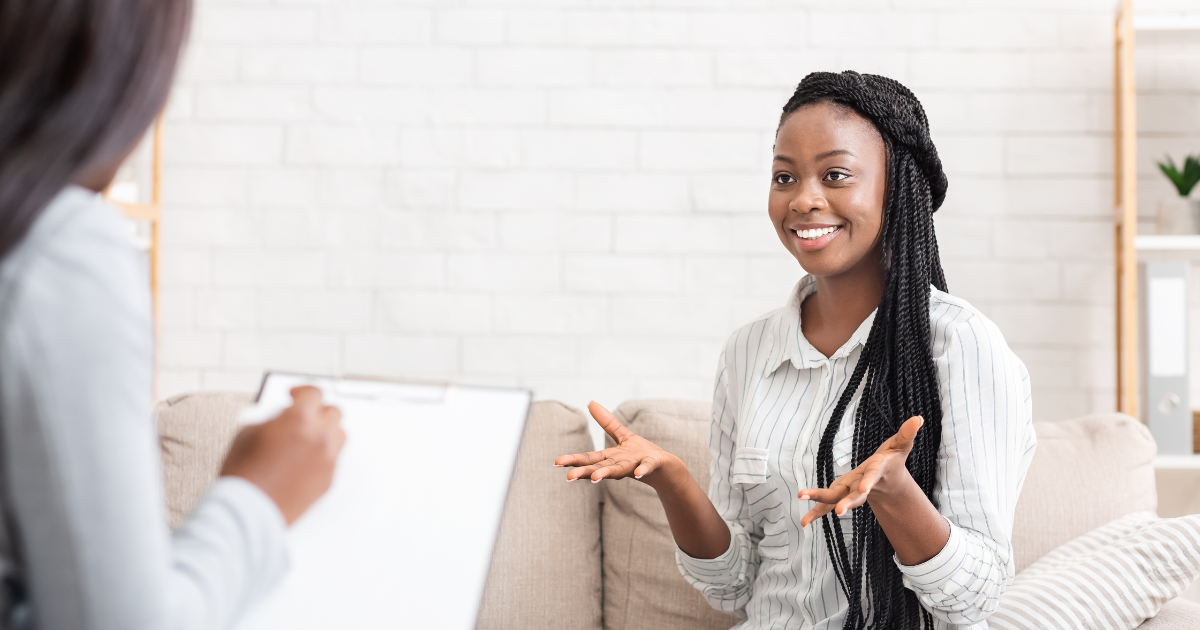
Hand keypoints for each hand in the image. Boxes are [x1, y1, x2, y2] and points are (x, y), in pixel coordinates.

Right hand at [220, 386, 345, 524]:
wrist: (248, 510)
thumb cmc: (244, 474)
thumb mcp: (249, 432)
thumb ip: (273, 418)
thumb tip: (284, 416)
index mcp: (299, 419)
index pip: (314, 393)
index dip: (302, 391)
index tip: (294, 395)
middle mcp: (320, 437)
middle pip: (332, 412)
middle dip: (316, 410)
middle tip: (302, 416)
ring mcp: (328, 459)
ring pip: (339, 434)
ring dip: (325, 431)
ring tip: (306, 437)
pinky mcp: (329, 479)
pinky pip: (333, 458)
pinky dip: (323, 454)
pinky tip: (305, 459)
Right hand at [553, 402, 682, 487]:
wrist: (666, 468)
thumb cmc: (641, 454)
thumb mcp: (623, 435)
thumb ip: (607, 422)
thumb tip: (590, 402)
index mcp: (610, 457)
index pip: (589, 458)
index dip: (573, 460)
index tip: (557, 463)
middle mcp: (620, 464)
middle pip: (599, 467)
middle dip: (584, 472)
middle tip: (568, 477)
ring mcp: (635, 465)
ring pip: (618, 470)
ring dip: (606, 474)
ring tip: (594, 478)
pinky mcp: (651, 465)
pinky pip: (646, 468)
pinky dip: (642, 470)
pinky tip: (638, 474)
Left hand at [798, 415, 922, 527]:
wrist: (887, 481)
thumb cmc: (892, 460)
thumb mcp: (900, 444)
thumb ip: (907, 433)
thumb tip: (918, 418)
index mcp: (875, 472)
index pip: (872, 476)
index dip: (868, 481)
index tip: (865, 489)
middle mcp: (861, 485)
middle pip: (853, 496)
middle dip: (846, 503)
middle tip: (839, 511)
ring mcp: (850, 491)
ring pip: (834, 500)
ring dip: (820, 506)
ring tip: (805, 520)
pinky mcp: (840, 493)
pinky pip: (826, 504)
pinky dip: (815, 512)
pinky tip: (803, 522)